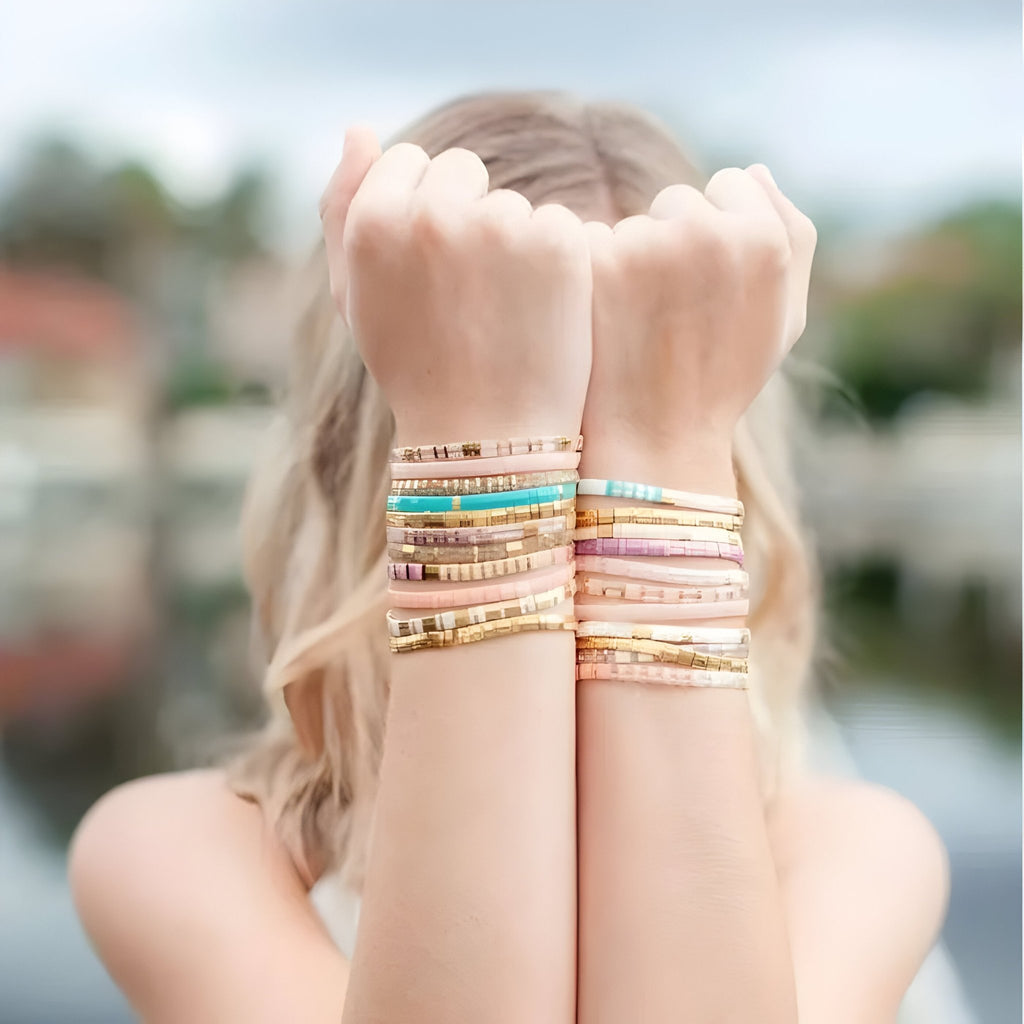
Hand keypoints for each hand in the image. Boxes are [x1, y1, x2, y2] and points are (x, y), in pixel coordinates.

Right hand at [320, 135, 592, 444]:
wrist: (483, 438)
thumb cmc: (414, 368)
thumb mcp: (354, 296)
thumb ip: (343, 209)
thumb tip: (357, 128)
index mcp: (374, 220)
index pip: (409, 161)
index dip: (421, 212)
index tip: (431, 268)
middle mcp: (434, 212)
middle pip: (461, 170)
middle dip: (466, 215)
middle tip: (467, 293)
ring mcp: (501, 225)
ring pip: (510, 203)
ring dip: (511, 244)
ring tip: (500, 314)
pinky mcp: (559, 243)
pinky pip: (556, 225)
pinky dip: (555, 262)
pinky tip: (540, 314)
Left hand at [581, 165, 816, 482]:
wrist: (655, 439)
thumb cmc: (724, 380)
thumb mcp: (785, 317)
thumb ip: (790, 234)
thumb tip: (752, 169)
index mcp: (764, 238)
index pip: (729, 184)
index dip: (718, 231)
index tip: (707, 283)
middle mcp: (709, 232)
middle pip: (677, 201)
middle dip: (671, 241)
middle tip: (670, 310)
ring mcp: (647, 245)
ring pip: (630, 223)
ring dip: (628, 259)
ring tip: (636, 324)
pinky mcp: (595, 264)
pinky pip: (587, 242)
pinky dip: (590, 274)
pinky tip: (602, 321)